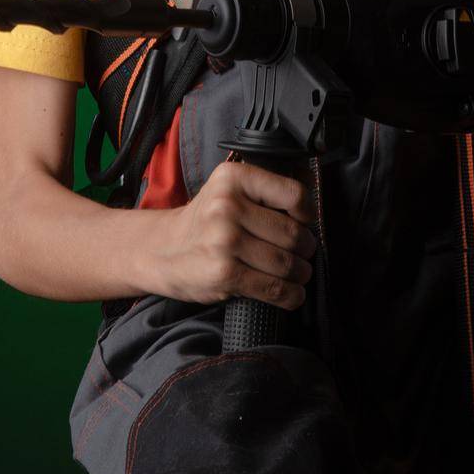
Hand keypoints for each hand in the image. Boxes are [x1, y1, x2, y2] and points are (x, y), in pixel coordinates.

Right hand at [153, 159, 317, 310]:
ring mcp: (225, 241)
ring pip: (286, 263)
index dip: (307, 213)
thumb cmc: (203, 221)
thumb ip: (263, 192)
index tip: (305, 222)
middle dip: (305, 249)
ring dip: (300, 274)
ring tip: (296, 273)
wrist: (162, 250)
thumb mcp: (227, 190)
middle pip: (292, 234)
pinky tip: (290, 293)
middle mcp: (227, 206)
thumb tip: (312, 207)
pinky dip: (290, 295)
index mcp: (233, 178)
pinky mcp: (224, 273)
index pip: (293, 195)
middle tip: (302, 253)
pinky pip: (274, 289)